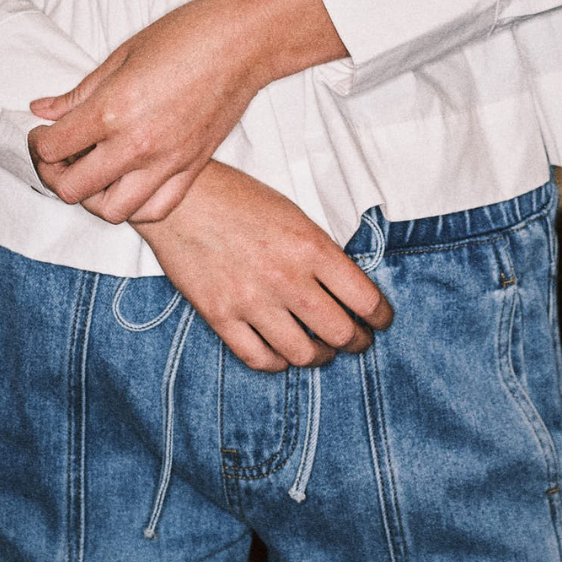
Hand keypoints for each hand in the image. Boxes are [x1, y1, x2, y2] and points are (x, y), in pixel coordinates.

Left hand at [26, 0, 345, 223]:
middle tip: (55, 157)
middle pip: (74, 188)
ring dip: (92, 197)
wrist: (243, 41)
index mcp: (114, 108)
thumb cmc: (186, 34)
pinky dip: (133, 205)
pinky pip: (154, 209)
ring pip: (112, 211)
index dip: (37, 143)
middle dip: (54, 174)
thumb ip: (80, 91)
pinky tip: (127, 182)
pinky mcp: (191, 168)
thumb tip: (43, 110)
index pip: (55, 147)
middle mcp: (137, 144)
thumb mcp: (121, 55)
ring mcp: (167, 162)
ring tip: (90, 172)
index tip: (40, 133)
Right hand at [135, 160, 393, 372]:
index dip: (380, 316)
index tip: (381, 321)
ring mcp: (252, 301)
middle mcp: (286, 278)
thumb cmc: (239, 198)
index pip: (364, 299)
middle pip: (340, 333)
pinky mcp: (221, 317)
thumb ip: (320, 252)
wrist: (180, 199)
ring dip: (318, 356)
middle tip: (357, 340)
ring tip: (320, 350)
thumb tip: (345, 290)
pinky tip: (281, 353)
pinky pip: (260, 359)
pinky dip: (277, 362)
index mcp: (310, 246)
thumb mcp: (293, 213)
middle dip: (356, 342)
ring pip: (303, 354)